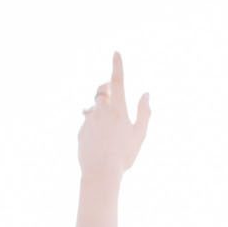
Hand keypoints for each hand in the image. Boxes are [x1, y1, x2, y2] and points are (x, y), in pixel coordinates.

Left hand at [77, 51, 151, 178]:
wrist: (100, 173)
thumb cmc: (124, 156)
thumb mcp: (139, 134)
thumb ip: (144, 112)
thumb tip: (146, 94)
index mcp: (117, 109)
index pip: (117, 81)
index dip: (117, 66)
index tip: (116, 53)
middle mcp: (101, 110)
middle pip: (101, 91)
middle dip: (106, 88)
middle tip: (111, 91)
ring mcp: (88, 120)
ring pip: (93, 109)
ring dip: (100, 112)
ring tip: (108, 130)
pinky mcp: (81, 132)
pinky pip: (88, 125)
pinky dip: (94, 128)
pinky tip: (100, 143)